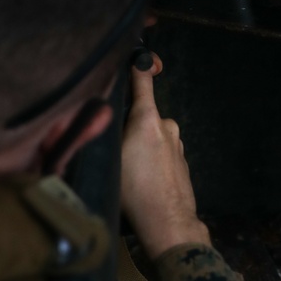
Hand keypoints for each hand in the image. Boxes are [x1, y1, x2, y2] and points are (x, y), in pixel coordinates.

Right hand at [120, 53, 208, 259]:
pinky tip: (143, 183)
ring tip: (130, 175)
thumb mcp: (111, 159)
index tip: (140, 56)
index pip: (142, 81)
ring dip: (141, 149)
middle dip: (129, 129)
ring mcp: (178, 145)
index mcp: (148, 119)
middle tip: (117, 153)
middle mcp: (167, 126)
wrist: (169, 224)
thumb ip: (107, 135)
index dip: (139, 66)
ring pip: (152, 138)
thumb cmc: (137, 194)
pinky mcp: (182, 162)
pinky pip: (162, 155)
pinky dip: (152, 164)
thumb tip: (98, 122)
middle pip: (143, 116)